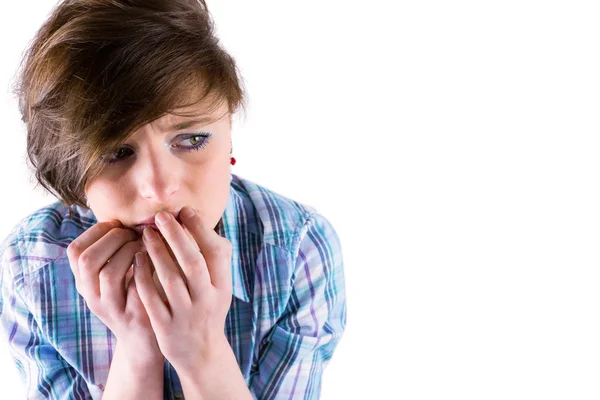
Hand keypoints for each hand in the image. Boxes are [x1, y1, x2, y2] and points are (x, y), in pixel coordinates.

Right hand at [66, 220, 162, 362]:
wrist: (147, 338)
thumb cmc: (135, 294)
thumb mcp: (117, 273)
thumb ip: (114, 249)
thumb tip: (125, 214)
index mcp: (85, 282)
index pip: (75, 251)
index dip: (97, 232)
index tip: (119, 225)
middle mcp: (93, 296)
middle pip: (88, 260)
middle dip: (114, 239)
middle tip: (134, 235)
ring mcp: (112, 309)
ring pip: (110, 273)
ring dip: (130, 252)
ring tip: (145, 247)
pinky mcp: (134, 316)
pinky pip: (137, 288)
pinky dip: (147, 269)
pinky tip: (158, 261)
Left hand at [134, 206, 232, 370]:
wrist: (202, 353)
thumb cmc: (208, 308)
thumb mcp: (220, 285)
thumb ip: (214, 257)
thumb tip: (199, 221)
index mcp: (222, 286)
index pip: (215, 252)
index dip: (200, 229)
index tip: (185, 211)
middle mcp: (206, 299)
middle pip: (192, 262)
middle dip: (176, 236)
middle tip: (161, 216)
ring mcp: (186, 314)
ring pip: (170, 279)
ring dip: (157, 253)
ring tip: (146, 233)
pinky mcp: (166, 326)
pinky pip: (151, 297)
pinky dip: (143, 276)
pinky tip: (137, 259)